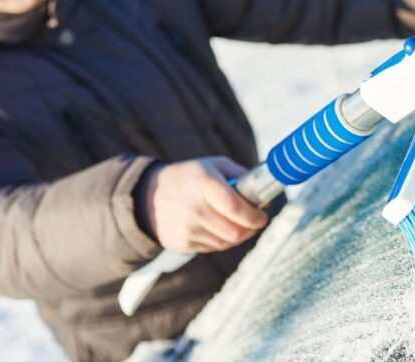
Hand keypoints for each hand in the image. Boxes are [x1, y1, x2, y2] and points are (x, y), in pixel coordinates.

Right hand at [140, 156, 267, 253]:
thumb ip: (242, 176)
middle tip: (256, 222)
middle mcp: (194, 207)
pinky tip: (220, 228)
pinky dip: (223, 240)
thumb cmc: (190, 177)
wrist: (149, 195)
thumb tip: (265, 198)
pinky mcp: (182, 243)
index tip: (263, 216)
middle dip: (251, 228)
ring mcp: (187, 228)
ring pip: (226, 243)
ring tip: (239, 224)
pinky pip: (213, 248)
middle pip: (234, 231)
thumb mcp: (214, 165)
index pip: (234, 206)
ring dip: (239, 235)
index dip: (254, 216)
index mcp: (204, 183)